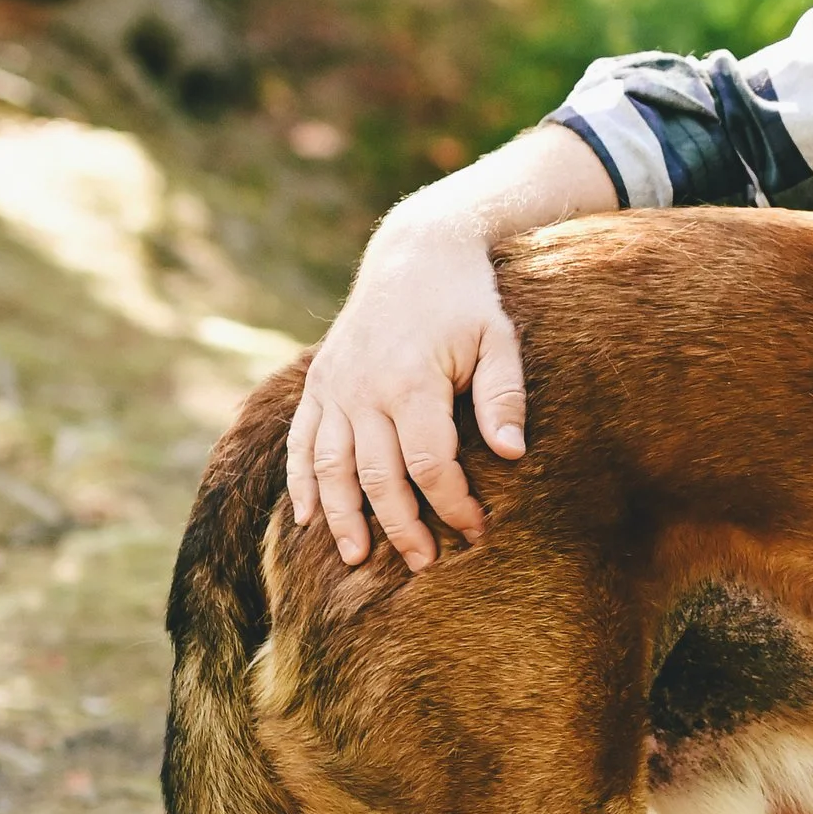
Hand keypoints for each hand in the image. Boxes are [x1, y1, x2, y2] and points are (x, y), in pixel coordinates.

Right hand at [286, 223, 526, 571]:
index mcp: (411, 381)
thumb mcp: (498, 339)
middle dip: (401, 525)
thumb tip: (512, 454)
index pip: (429, 463)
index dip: (451, 504)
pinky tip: (305, 518)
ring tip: (356, 557)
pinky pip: (301, 441)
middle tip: (424, 563)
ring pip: (330, 467)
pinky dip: (300, 482)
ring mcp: (335, 386)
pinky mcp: (319, 382)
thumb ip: (503, 396)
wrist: (415, 250)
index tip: (475, 531)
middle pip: (377, 476)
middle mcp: (364, 389)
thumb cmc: (466, 300)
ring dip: (341, 516)